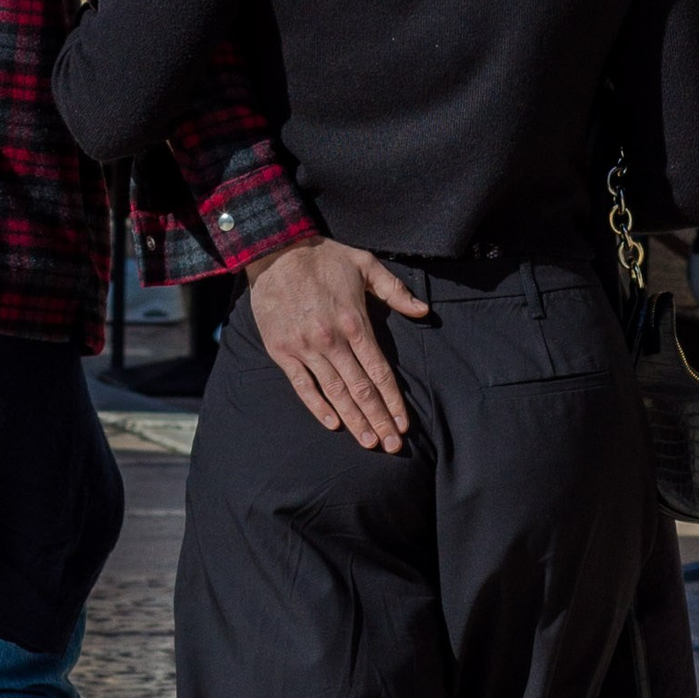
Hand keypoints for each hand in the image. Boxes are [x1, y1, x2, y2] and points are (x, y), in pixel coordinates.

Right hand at [246, 237, 428, 451]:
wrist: (275, 251)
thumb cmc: (324, 257)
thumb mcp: (365, 264)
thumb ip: (395, 290)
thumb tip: (424, 310)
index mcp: (355, 323)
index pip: (380, 372)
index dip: (393, 401)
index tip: (403, 424)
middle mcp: (331, 341)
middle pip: (361, 390)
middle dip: (379, 420)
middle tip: (392, 446)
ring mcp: (305, 348)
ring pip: (335, 393)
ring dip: (354, 421)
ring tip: (369, 442)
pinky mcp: (282, 351)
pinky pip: (303, 386)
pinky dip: (318, 406)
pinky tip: (333, 424)